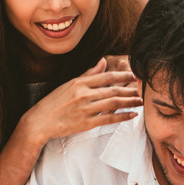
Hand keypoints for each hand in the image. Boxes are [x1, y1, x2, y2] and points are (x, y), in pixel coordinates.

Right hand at [22, 58, 141, 145]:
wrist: (40, 121)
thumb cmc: (54, 103)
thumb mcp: (69, 84)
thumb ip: (88, 74)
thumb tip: (103, 61)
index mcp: (79, 82)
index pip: (106, 76)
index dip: (123, 75)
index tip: (135, 75)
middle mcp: (84, 94)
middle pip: (113, 89)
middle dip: (131, 89)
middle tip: (143, 89)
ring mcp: (85, 109)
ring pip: (114, 103)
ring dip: (130, 102)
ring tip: (141, 101)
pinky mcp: (86, 123)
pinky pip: (109, 118)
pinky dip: (122, 116)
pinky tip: (132, 115)